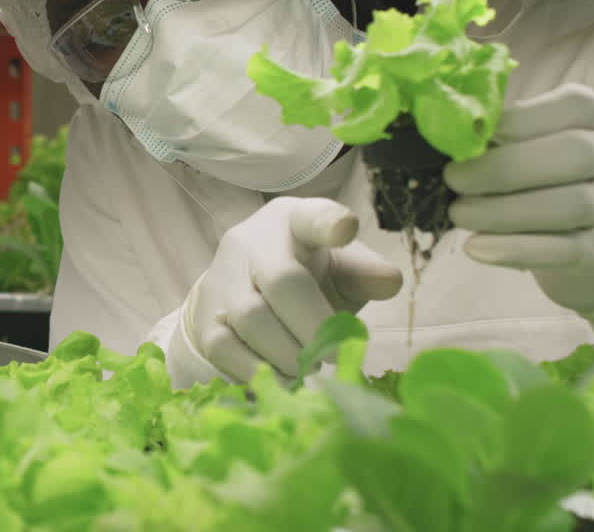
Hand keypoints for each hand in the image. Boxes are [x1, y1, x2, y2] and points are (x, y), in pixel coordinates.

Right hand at [186, 197, 402, 381]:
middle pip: (282, 281)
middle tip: (334, 356)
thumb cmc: (305, 277)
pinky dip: (258, 371)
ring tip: (308, 368)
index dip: (328, 222)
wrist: (240, 293)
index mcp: (294, 222)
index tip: (344, 230)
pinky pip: (225, 349)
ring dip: (288, 353)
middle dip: (314, 326)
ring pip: (251, 319)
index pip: (311, 215)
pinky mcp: (204, 319)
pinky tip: (281, 378)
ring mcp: (222, 279)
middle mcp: (251, 242)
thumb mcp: (340, 267)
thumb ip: (365, 273)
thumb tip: (388, 282)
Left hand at [447, 83, 593, 319]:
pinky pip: (564, 250)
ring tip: (458, 214)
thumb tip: (442, 129)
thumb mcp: (528, 142)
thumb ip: (498, 133)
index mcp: (591, 118)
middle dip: (504, 168)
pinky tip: (474, 247)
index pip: (573, 107)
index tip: (477, 134)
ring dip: (502, 211)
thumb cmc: (539, 175)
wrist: (583, 236)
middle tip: (453, 178)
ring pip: (570, 204)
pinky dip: (515, 249)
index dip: (523, 118)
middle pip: (574, 154)